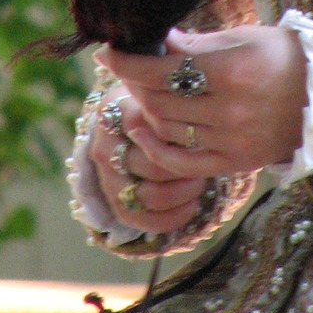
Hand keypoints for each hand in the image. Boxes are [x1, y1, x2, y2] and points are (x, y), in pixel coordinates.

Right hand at [91, 86, 209, 235]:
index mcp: (115, 112)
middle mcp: (105, 147)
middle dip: (187, 167)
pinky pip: (145, 220)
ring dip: (184, 193)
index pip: (149, 129)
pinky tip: (193, 205)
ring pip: (151, 196)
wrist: (125, 128)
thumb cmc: (155, 105)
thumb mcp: (162, 92)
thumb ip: (175, 100)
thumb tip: (206, 112)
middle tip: (207, 160)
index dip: (180, 137)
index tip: (202, 134)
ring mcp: (107, 178)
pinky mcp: (115, 203)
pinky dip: (174, 217)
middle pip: (153, 166)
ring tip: (200, 181)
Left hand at [99, 23, 307, 183]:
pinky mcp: (235, 163)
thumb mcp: (243, 39)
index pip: (163, 70)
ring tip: (140, 92)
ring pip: (167, 129)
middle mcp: (231, 110)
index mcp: (233, 71)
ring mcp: (233, 141)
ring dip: (144, 109)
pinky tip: (141, 129)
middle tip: (126, 68)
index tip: (108, 52)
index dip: (128, 62)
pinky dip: (155, 148)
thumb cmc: (285, 58)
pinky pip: (182, 163)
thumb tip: (155, 40)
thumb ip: (196, 45)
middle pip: (160, 101)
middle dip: (134, 82)